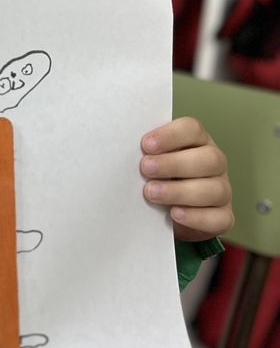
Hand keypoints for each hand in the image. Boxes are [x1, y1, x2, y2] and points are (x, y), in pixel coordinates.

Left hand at [140, 117, 233, 242]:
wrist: (170, 214)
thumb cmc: (159, 178)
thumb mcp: (152, 161)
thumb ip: (147, 154)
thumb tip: (124, 150)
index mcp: (198, 142)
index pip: (192, 129)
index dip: (170, 135)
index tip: (146, 145)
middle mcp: (215, 163)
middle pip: (209, 158)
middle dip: (175, 164)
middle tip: (145, 169)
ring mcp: (222, 190)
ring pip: (215, 189)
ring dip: (180, 191)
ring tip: (151, 193)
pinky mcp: (224, 217)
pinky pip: (218, 218)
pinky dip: (196, 217)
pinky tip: (174, 213)